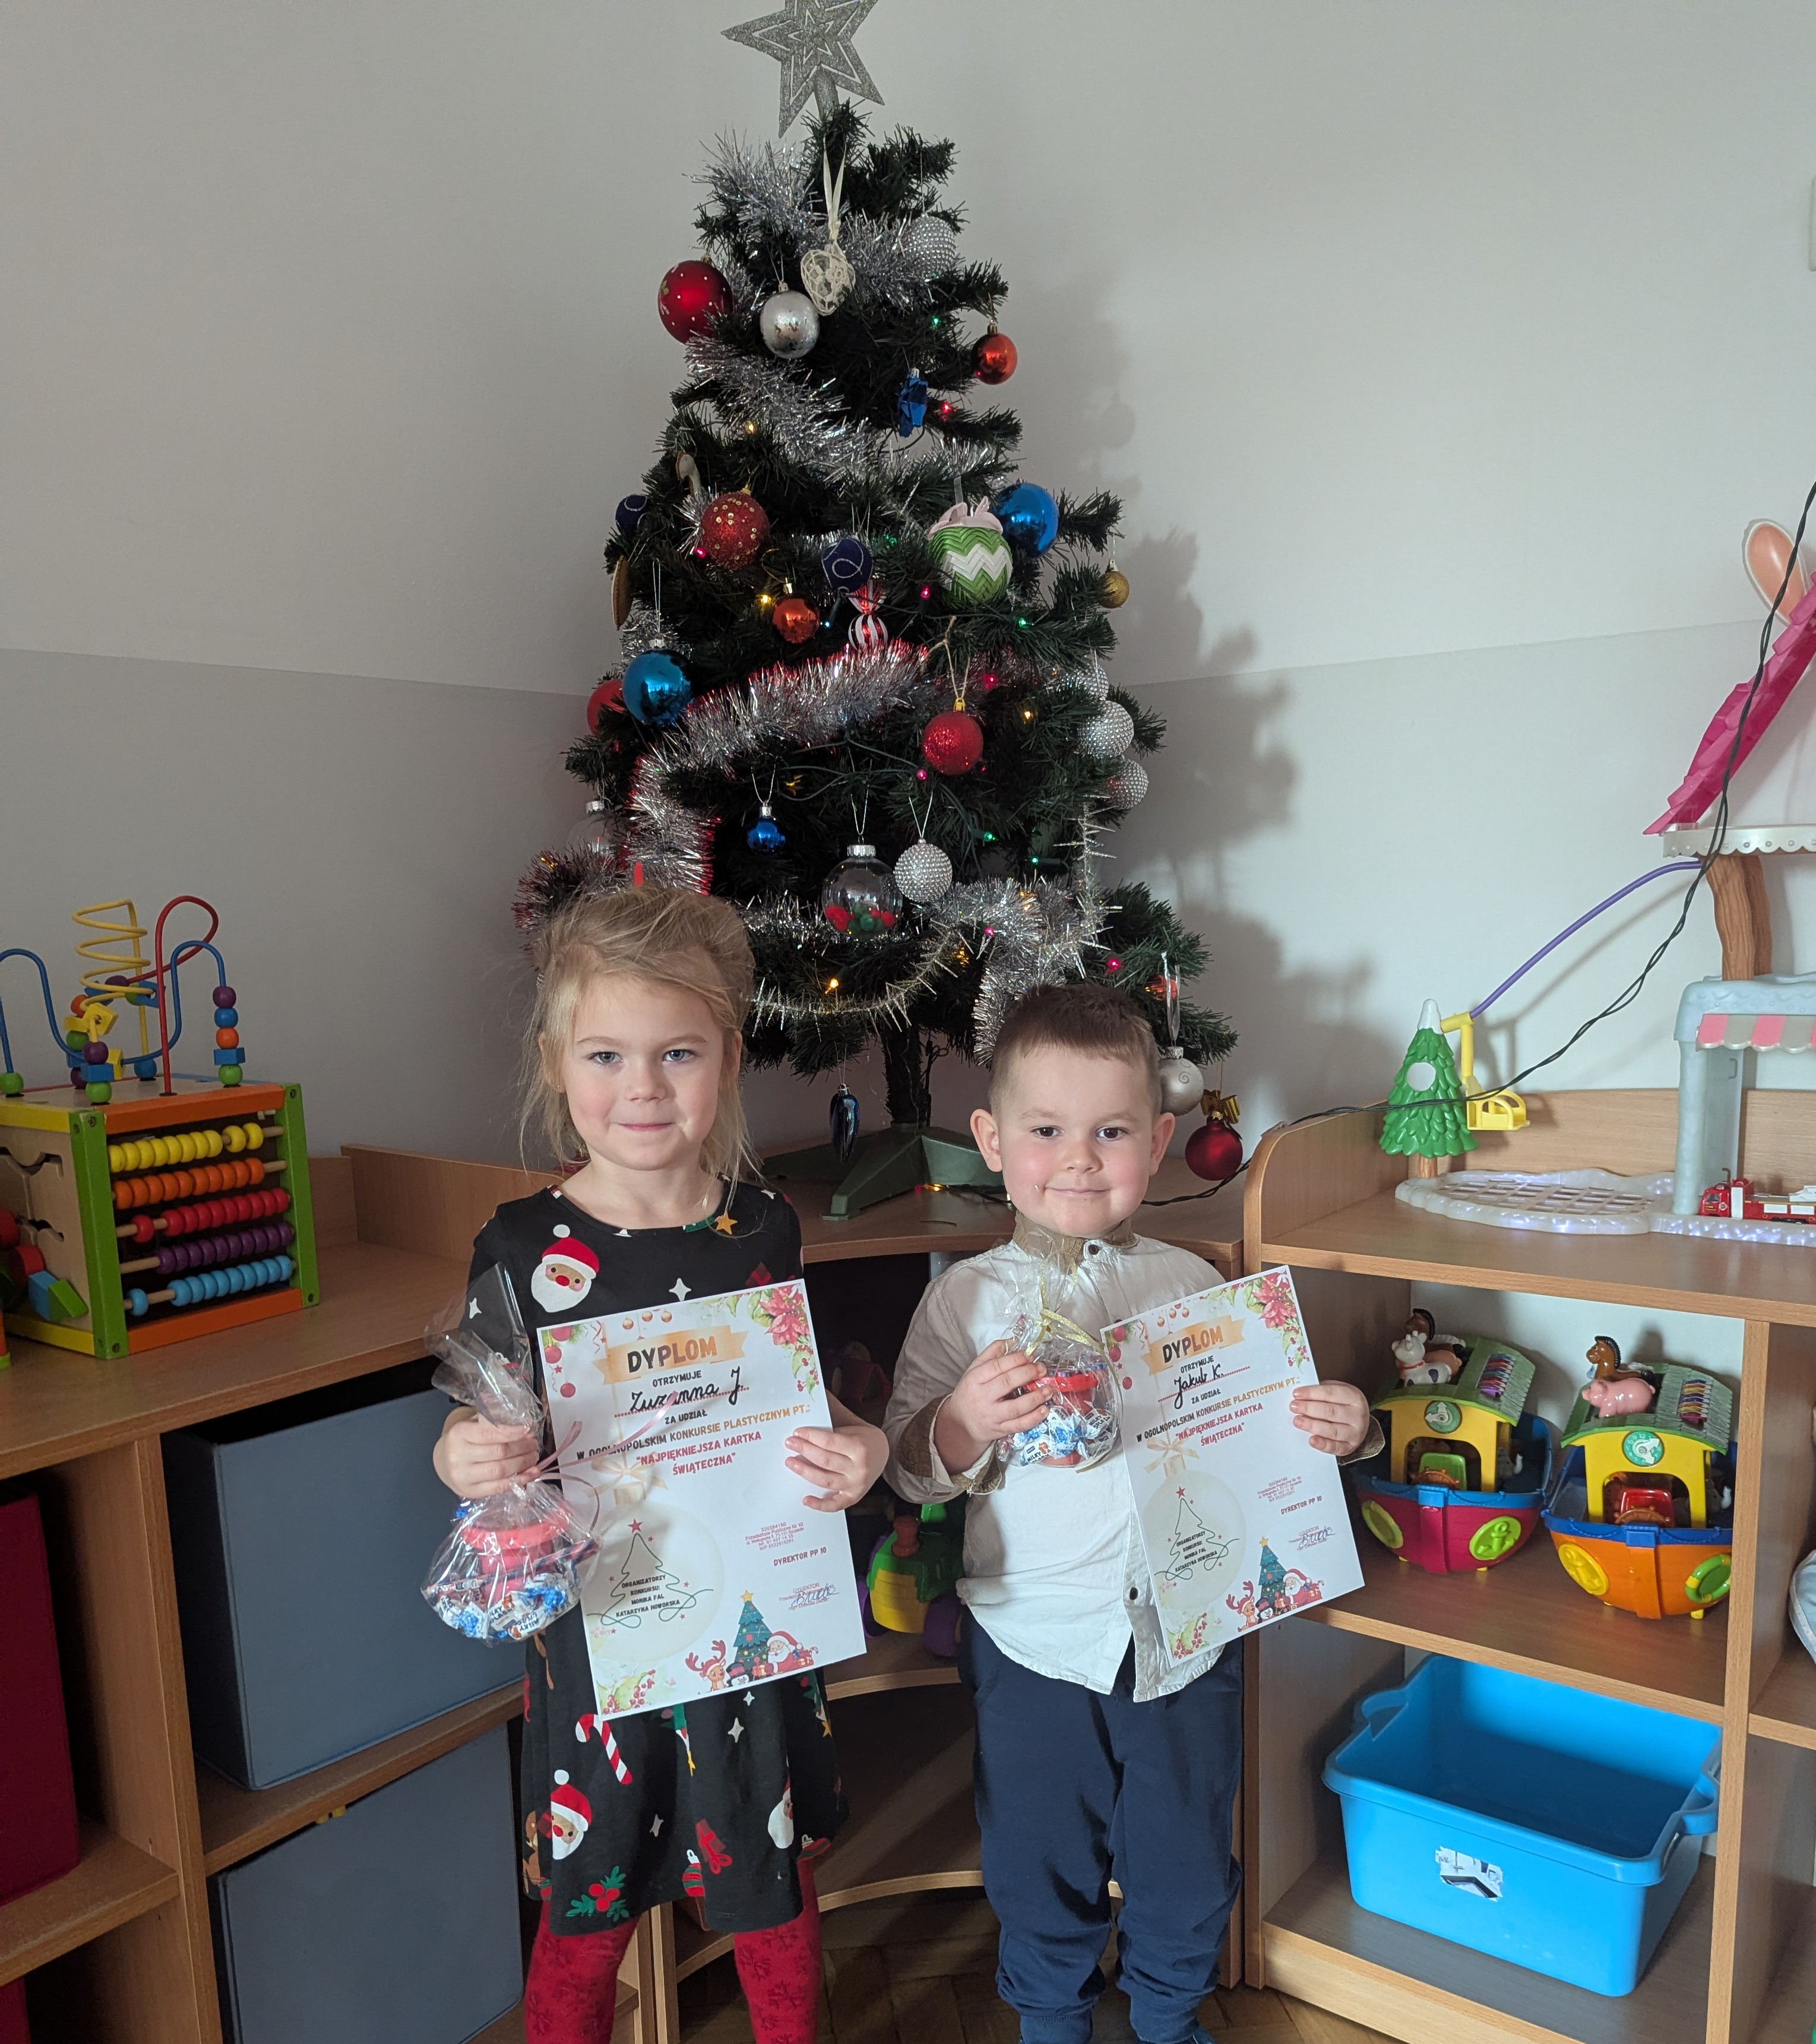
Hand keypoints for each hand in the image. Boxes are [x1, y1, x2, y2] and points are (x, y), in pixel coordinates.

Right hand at [434, 1407, 537, 1498]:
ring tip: (534, 1457)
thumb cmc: (464, 1440)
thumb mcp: (473, 1424)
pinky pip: (499, 1488)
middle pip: (498, 1452)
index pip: (489, 1433)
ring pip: (500, 1471)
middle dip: (521, 1448)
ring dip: (523, 1464)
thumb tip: (523, 1426)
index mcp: (459, 1434)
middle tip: (534, 1444)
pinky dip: (519, 1480)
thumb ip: (493, 1422)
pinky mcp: (470, 1492)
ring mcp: (464, 1476)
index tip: (527, 1430)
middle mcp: (459, 1456)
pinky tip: (531, 1474)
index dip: (511, 1432)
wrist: (442, 1463)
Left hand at [787, 1413, 888, 1512]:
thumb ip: (833, 1414)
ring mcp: (856, 1485)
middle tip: (789, 1444)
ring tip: (790, 1462)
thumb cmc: (863, 1437)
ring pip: (825, 1481)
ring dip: (805, 1472)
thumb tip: (816, 1393)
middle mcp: (858, 1468)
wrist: (883, 1454)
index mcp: (859, 1446)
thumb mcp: (852, 1423)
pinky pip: (835, 1505)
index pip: (829, 1442)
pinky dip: (819, 1505)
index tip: (796, 1433)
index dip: (810, 1437)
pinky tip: (805, 1500)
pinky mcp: (853, 1497)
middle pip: (825, 1460)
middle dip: (804, 1451)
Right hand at [932, 1340, 1049, 1473]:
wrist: (961, 1422)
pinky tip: (1044, 1410)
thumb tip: (1012, 1341)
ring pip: (1016, 1407)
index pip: (997, 1366)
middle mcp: (982, 1397)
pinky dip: (1034, 1418)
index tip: (1030, 1355)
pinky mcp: (1000, 1429)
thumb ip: (991, 1354)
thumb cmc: (970, 1392)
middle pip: (1007, 1383)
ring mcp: (992, 1415)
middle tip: (1041, 1369)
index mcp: (975, 1379)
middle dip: (1028, 1373)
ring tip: (1048, 1389)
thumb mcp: (973, 1370)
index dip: (1016, 1359)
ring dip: (1035, 1398)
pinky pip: (1019, 1425)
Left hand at [1291, 1379, 1371, 1456]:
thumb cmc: (1343, 1403)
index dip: (1312, 1393)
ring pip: (1332, 1430)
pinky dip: (1323, 1445)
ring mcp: (1356, 1433)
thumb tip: (1300, 1395)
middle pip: (1331, 1411)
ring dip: (1312, 1426)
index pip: (1331, 1393)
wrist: (1359, 1421)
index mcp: (1354, 1397)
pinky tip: (1311, 1440)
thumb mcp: (1338, 1390)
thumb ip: (1321, 1391)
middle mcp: (1357, 1415)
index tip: (1296, 1394)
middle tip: (1293, 1407)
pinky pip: (1336, 1448)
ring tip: (1297, 1421)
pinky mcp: (1351, 1447)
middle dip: (1309, 1408)